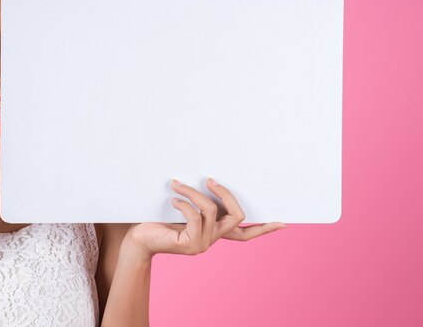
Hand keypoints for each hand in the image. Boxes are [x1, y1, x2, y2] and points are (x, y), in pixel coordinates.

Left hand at [124, 178, 285, 259]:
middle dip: (226, 194)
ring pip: (212, 211)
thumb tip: (210, 178)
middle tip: (210, 179)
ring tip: (176, 185)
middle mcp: (213, 240)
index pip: (245, 234)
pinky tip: (172, 200)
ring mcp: (203, 244)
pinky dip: (185, 203)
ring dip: (194, 193)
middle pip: (238, 216)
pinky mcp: (191, 245)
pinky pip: (196, 216)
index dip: (265, 228)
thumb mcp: (184, 207)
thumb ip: (200, 201)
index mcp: (215, 232)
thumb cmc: (159, 218)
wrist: (138, 238)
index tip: (283, 223)